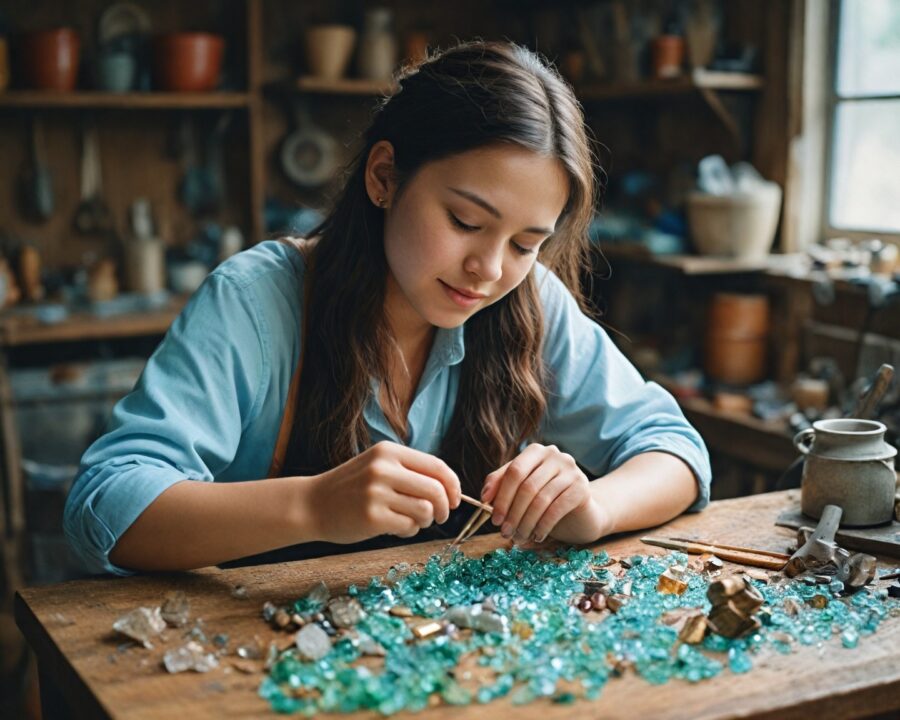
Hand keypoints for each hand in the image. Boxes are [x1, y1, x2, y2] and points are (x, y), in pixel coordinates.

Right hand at [310, 441, 460, 543]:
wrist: (312, 504)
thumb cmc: (351, 488)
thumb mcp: (378, 466)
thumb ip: (409, 472)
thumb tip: (449, 490)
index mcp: (389, 452)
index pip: (437, 466)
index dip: (453, 485)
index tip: (455, 499)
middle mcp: (384, 469)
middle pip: (436, 490)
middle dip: (445, 508)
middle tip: (441, 517)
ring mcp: (377, 493)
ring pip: (425, 510)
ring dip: (426, 521)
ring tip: (411, 521)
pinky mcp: (372, 517)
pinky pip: (409, 527)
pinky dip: (409, 531)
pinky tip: (396, 529)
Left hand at [481, 443, 604, 544]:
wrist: (580, 509)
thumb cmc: (545, 497)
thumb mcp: (522, 488)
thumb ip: (502, 486)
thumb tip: (484, 497)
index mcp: (535, 451)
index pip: (514, 472)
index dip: (502, 496)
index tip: (494, 519)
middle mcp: (554, 456)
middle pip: (527, 486)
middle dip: (513, 513)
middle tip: (504, 532)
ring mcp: (571, 470)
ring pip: (541, 499)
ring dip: (526, 522)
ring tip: (518, 537)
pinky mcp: (581, 488)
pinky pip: (556, 509)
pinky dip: (543, 525)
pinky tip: (536, 536)